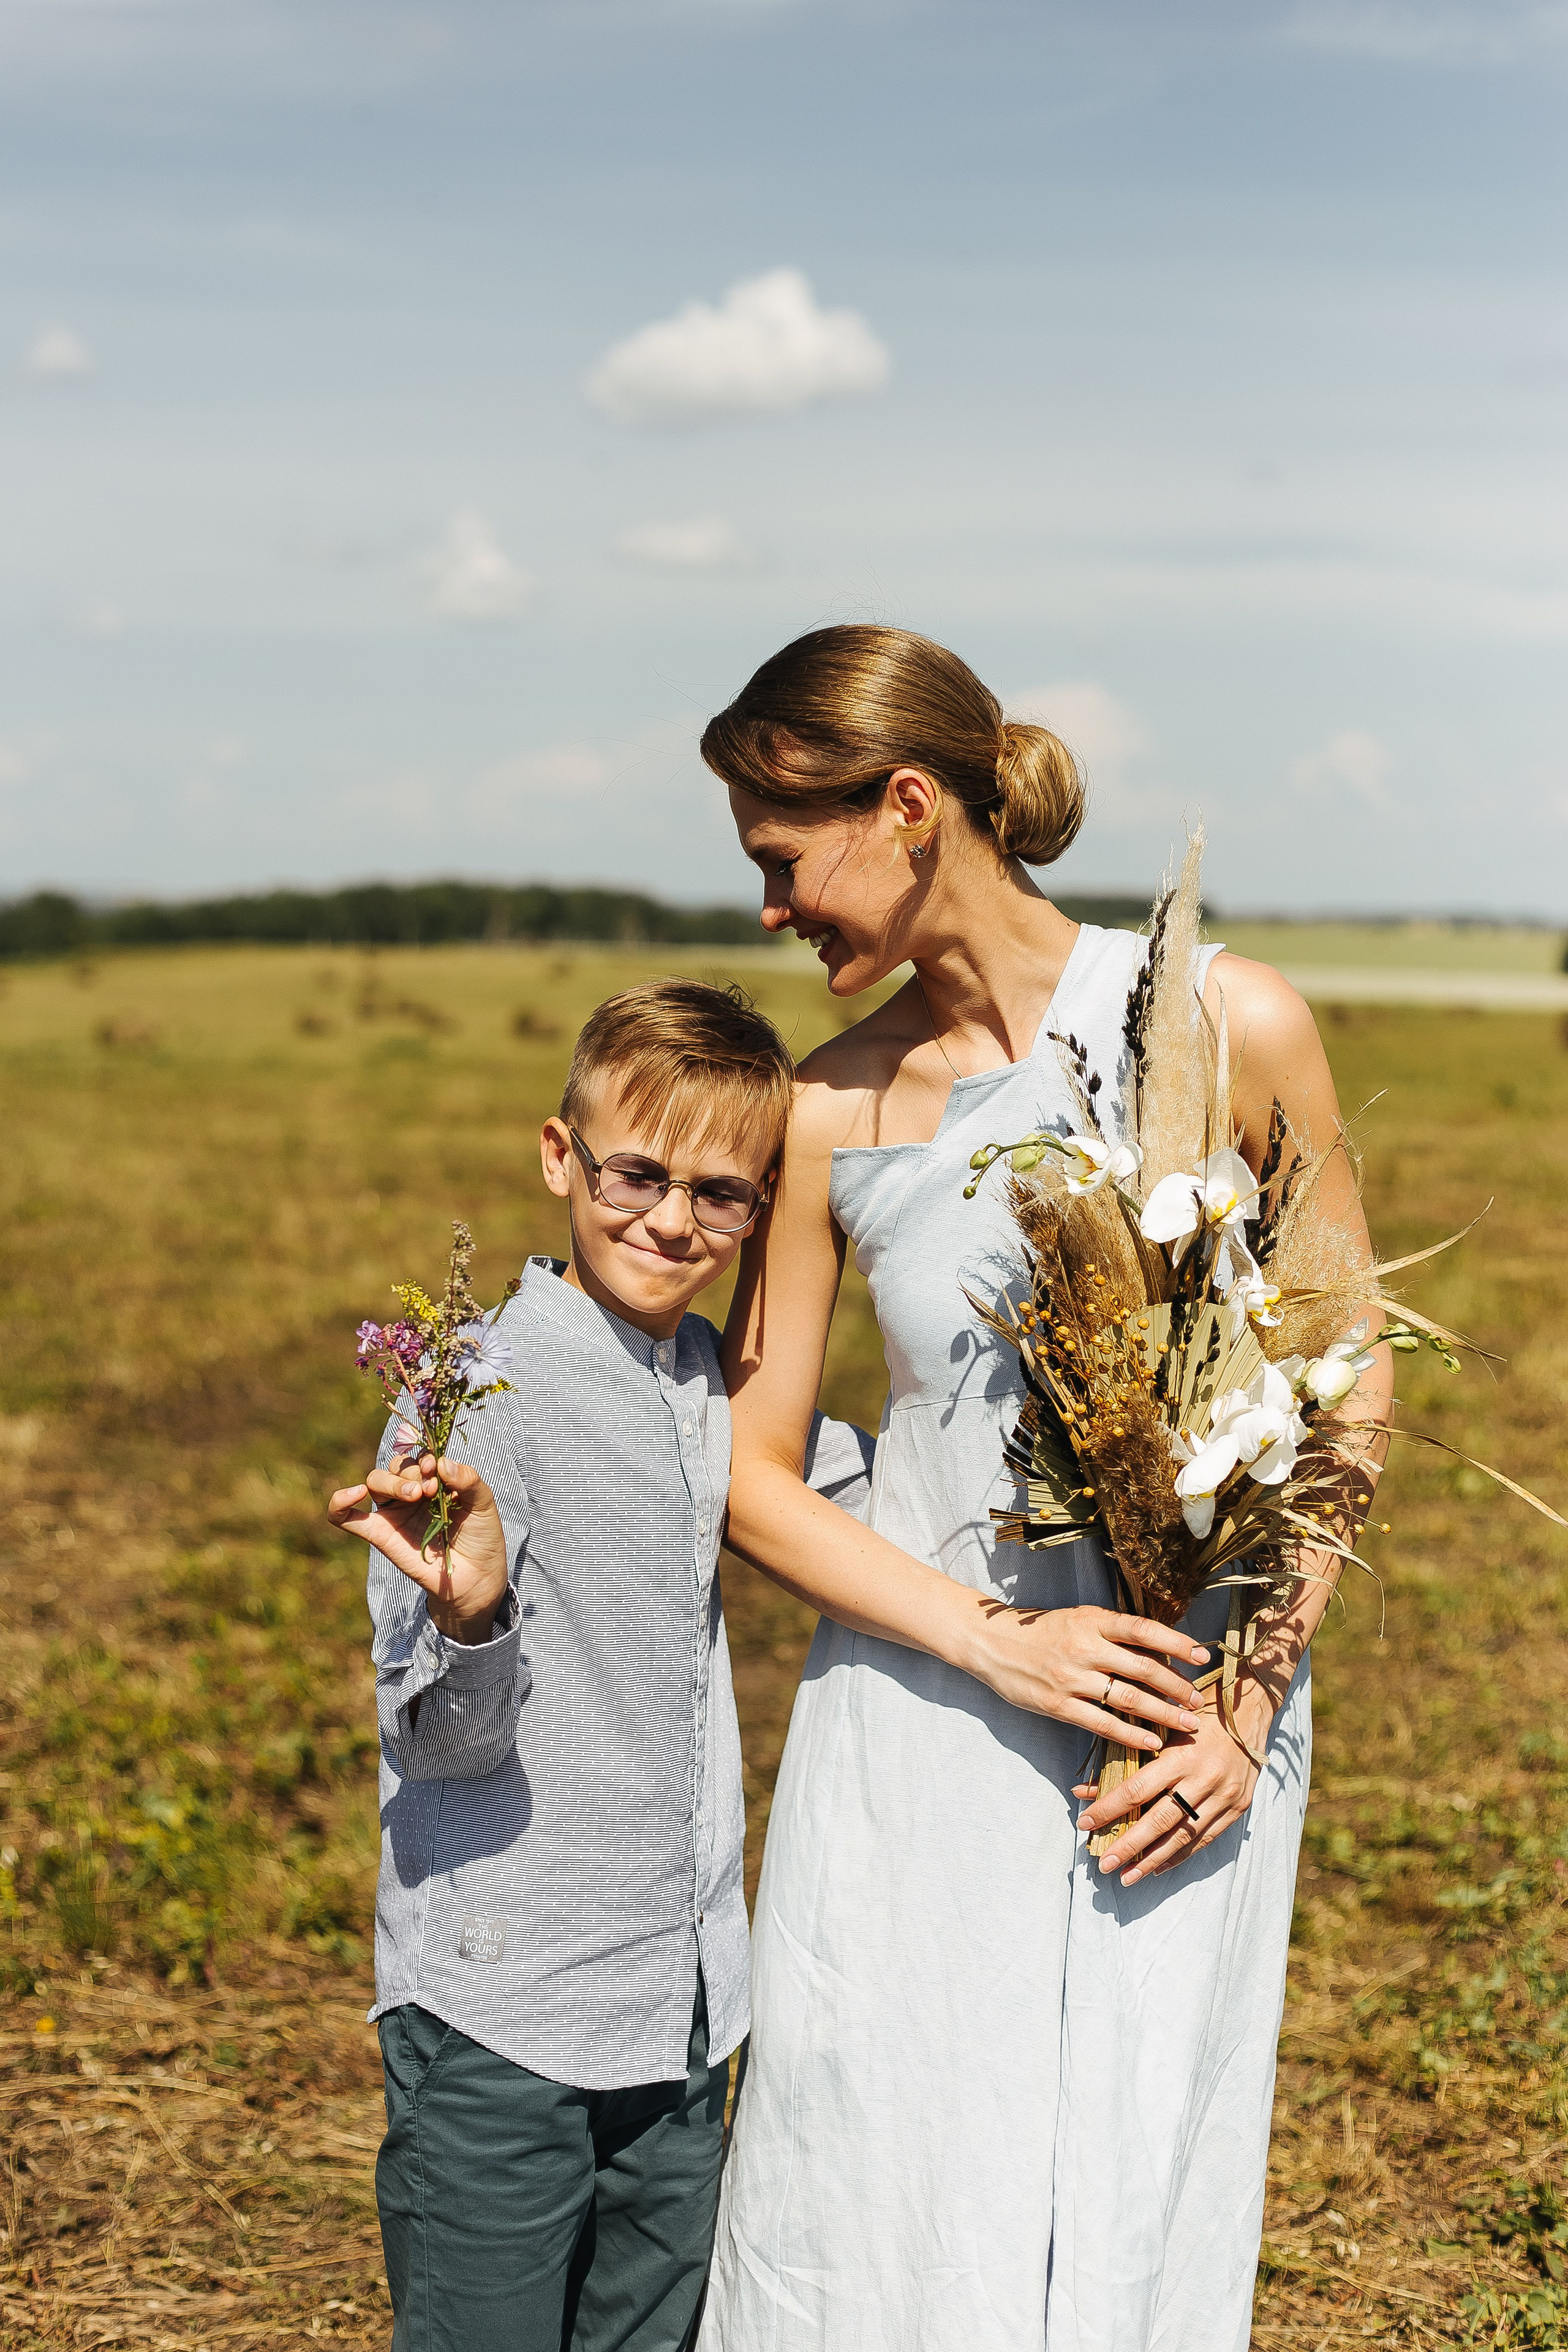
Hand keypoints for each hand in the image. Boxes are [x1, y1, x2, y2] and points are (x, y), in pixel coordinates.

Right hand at [327, 1452, 508, 1643]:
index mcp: (433, 1480)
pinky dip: (340, 1503)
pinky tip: (352, 1494)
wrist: (477, 1577)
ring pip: (374, 1482)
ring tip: (414, 1494)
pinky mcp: (380, 1535)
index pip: (417, 1457)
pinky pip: (347, 1517)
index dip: (423, 1458)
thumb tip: (442, 1463)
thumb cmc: (480, 1536)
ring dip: (391, 1482)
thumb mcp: (483, 1503)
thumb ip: (468, 1479)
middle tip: (429, 1489)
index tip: (436, 1470)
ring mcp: (393, 1513)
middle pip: (393, 1467)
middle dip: (409, 1471)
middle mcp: (410, 1492)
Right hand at [964, 1603, 1210, 1752]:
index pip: (1144, 1629)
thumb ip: (1113, 1633)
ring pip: (1128, 1698)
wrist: (992, 1643)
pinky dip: (1131, 1734)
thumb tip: (1159, 1648)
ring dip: (1162, 1714)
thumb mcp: (1078, 1619)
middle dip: (1177, 1687)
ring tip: (1186, 1725)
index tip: (1203, 1656)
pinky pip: (1102, 1723)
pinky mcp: (1058, 1705)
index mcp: (1092, 1621)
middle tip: (1199, 1702)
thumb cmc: (1041, 1631)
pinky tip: (1151, 1742)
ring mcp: (1071, 1677)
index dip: (1177, 1642)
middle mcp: (1084, 1647)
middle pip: (1143, 1668)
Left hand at [1071, 1681, 1274, 1885]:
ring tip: (1128, 1877)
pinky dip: (1181, 1855)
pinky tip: (1159, 1867)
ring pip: (1184, 1836)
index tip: (1085, 1824)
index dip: (1109, 1809)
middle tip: (1105, 1865)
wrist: (1249, 1709)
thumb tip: (1084, 1788)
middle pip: (1160, 1820)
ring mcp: (1224, 1796)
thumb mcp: (1159, 1728)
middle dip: (1129, 1846)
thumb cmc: (1195, 1713)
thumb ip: (1125, 1759)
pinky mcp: (1238, 1807)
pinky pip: (1206, 1838)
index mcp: (1180, 1756)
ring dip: (1153, 1860)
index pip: (1137, 1789)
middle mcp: (1203, 1779)